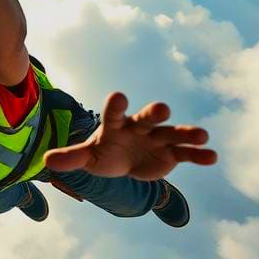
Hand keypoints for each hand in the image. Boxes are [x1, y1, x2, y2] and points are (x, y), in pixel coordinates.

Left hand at [43, 93, 216, 180]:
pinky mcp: (171, 155)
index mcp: (116, 125)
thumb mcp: (87, 158)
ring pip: (172, 133)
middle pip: (147, 118)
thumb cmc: (103, 154)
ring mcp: (157, 139)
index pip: (114, 113)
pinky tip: (212, 156)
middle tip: (162, 108)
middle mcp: (139, 127)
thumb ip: (71, 157)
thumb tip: (47, 161)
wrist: (122, 162)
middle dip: (154, 113)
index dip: (116, 106)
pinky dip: (199, 155)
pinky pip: (186, 153)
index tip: (118, 96)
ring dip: (187, 133)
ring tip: (202, 135)